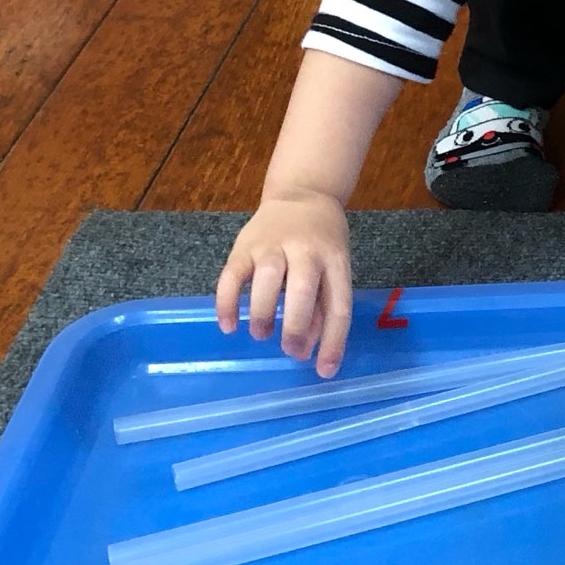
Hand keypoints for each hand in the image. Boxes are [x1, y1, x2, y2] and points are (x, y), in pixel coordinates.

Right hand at [215, 188, 354, 375]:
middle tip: (289, 351)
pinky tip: (228, 325)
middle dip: (296, 325)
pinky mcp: (244, 244)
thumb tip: (306, 351)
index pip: (338, 304)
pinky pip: (232, 275)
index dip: (333, 341)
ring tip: (261, 334)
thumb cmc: (322, 241)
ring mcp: (273, 245)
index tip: (324, 371)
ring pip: (267, 278)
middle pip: (302, 288)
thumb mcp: (334, 268)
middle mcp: (306, 249)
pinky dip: (227, 302)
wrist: (303, 194)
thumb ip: (321, 308)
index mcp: (335, 259)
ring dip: (263, 312)